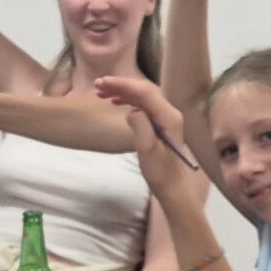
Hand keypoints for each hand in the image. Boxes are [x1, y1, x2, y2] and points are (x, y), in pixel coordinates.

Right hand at [90, 73, 207, 205]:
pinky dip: (127, 100)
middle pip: (143, 90)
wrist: (173, 187)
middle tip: (98, 84)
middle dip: (121, 84)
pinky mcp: (159, 122)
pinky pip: (143, 104)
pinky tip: (115, 101)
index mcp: (169, 116)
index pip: (145, 92)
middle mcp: (169, 112)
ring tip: (101, 92)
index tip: (103, 83)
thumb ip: (141, 126)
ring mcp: (165, 116)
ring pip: (142, 96)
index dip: (123, 85)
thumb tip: (131, 110)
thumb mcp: (148, 151)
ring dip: (122, 91)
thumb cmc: (161, 172)